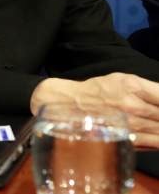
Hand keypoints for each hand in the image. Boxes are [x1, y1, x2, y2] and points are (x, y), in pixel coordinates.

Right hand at [31, 73, 158, 147]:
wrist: (71, 105)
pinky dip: (157, 140)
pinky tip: (154, 135)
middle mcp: (134, 107)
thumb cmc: (99, 90)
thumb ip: (152, 88)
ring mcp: (131, 126)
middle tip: (155, 115)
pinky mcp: (127, 140)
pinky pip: (154, 143)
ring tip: (154, 123)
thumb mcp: (125, 79)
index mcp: (134, 87)